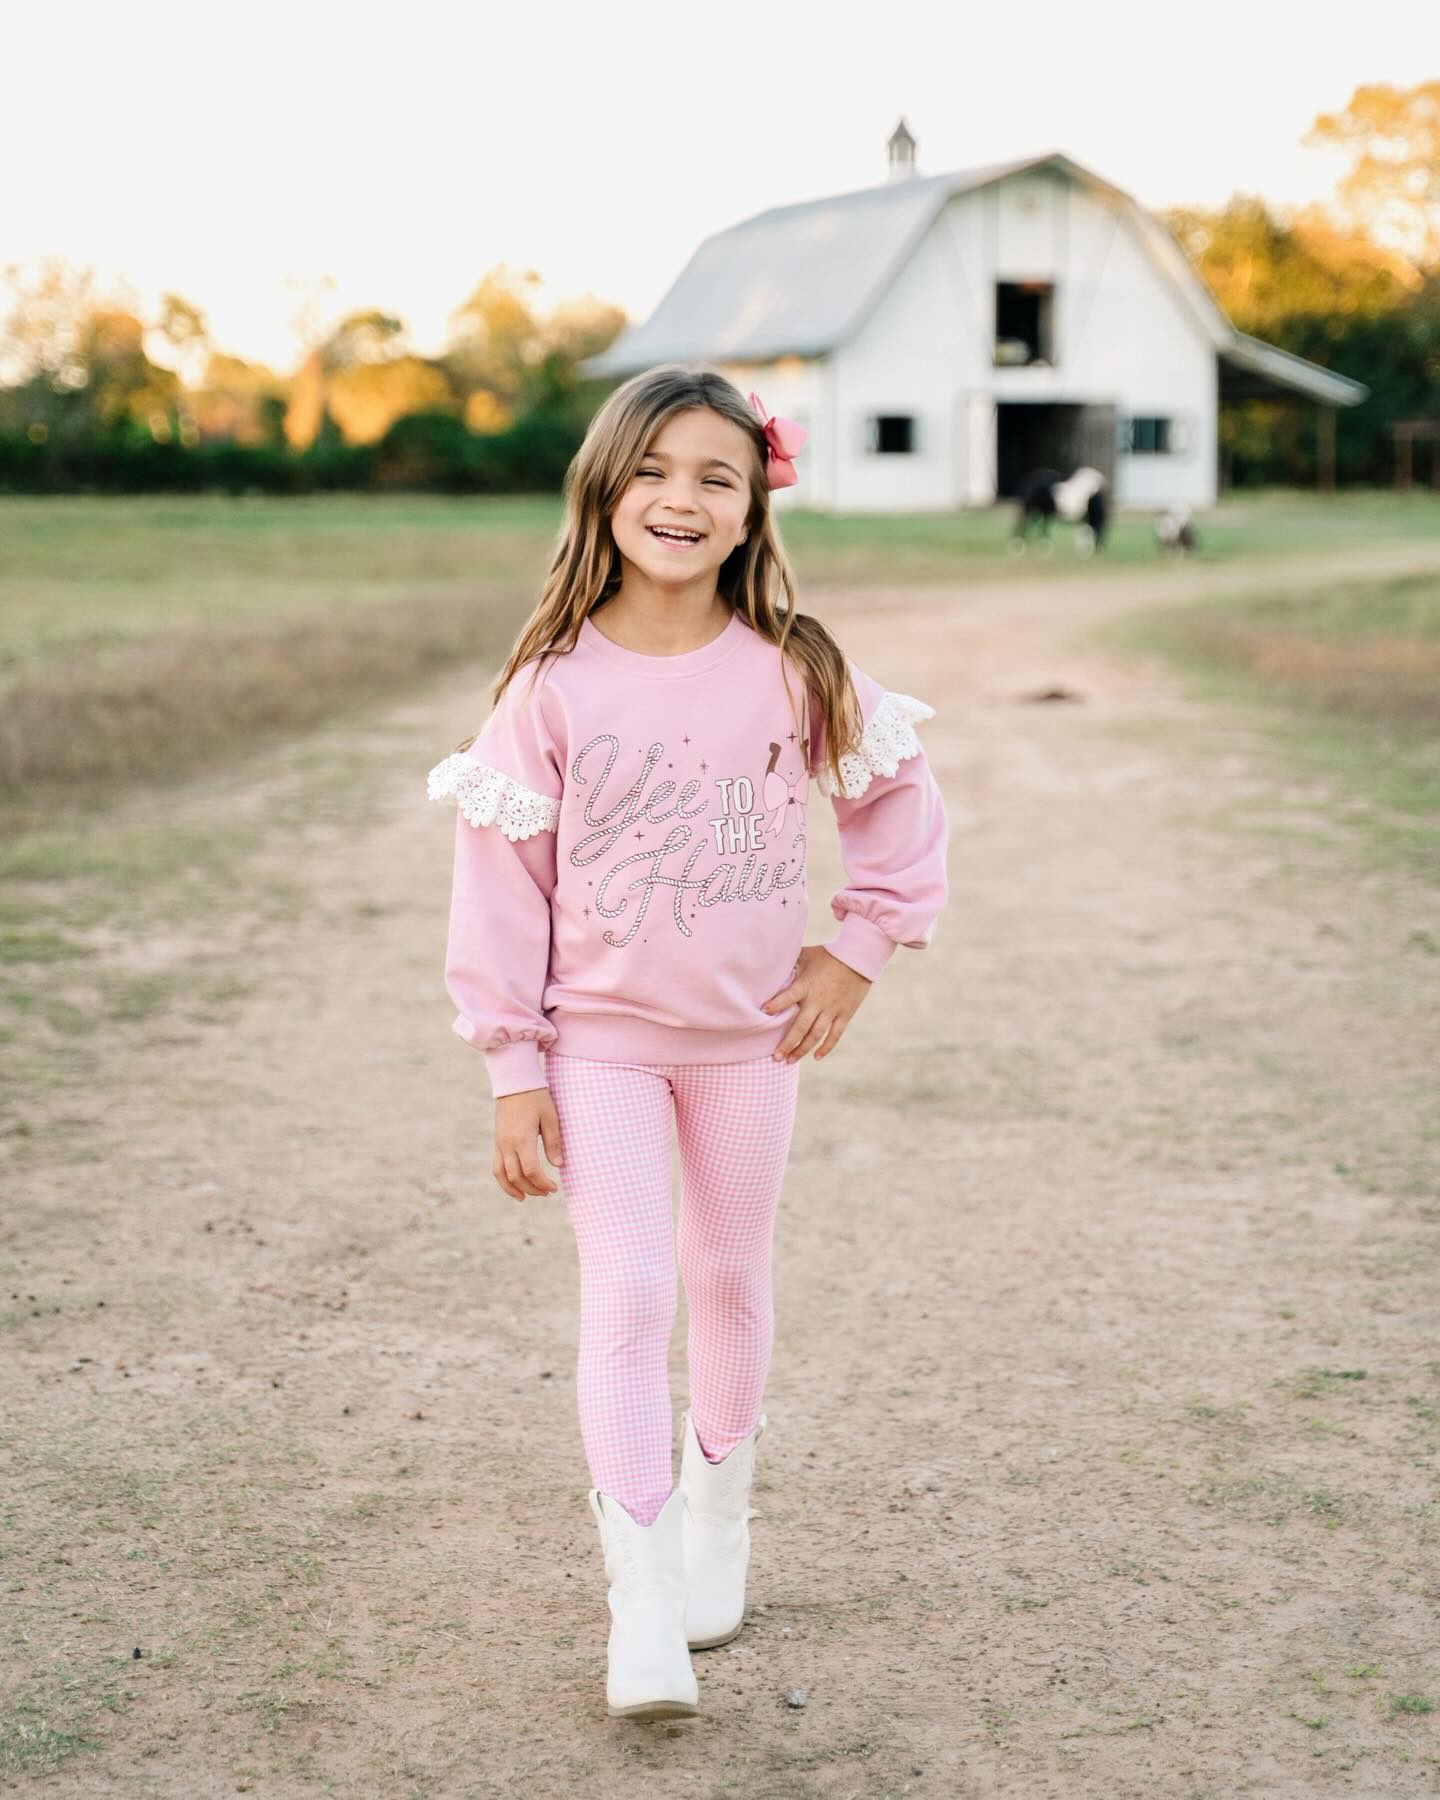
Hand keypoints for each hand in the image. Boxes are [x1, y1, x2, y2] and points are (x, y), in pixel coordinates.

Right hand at [492, 1086, 563, 1199]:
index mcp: (522, 1139)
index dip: (543, 1183)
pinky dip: (503, 1179)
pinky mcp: (497, 1140)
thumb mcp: (550, 1117)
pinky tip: (513, 1184)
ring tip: (526, 1197)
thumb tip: (558, 1165)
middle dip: (532, 1188)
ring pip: (501, 1175)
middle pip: (516, 1176)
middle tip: (547, 1193)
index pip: (531, 1170)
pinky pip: (496, 1165)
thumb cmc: (536, 1097)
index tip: (555, 1187)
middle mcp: (507, 1144)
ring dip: (513, 1189)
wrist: (514, 1081)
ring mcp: (499, 1143)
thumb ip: (553, 1142)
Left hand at [760, 944, 871, 1063]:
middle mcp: (818, 1001)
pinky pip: (835, 1035)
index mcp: (806, 986)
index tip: (763, 1012)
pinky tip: (816, 1057)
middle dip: (787, 1044)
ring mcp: (832, 1010)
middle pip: (800, 1027)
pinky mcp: (844, 1014)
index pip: (788, 997)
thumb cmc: (828, 954)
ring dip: (802, 1049)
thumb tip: (771, 960)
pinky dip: (826, 1047)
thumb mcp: (806, 955)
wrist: (858, 958)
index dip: (775, 1004)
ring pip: (815, 1035)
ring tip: (790, 1060)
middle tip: (776, 1058)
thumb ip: (790, 962)